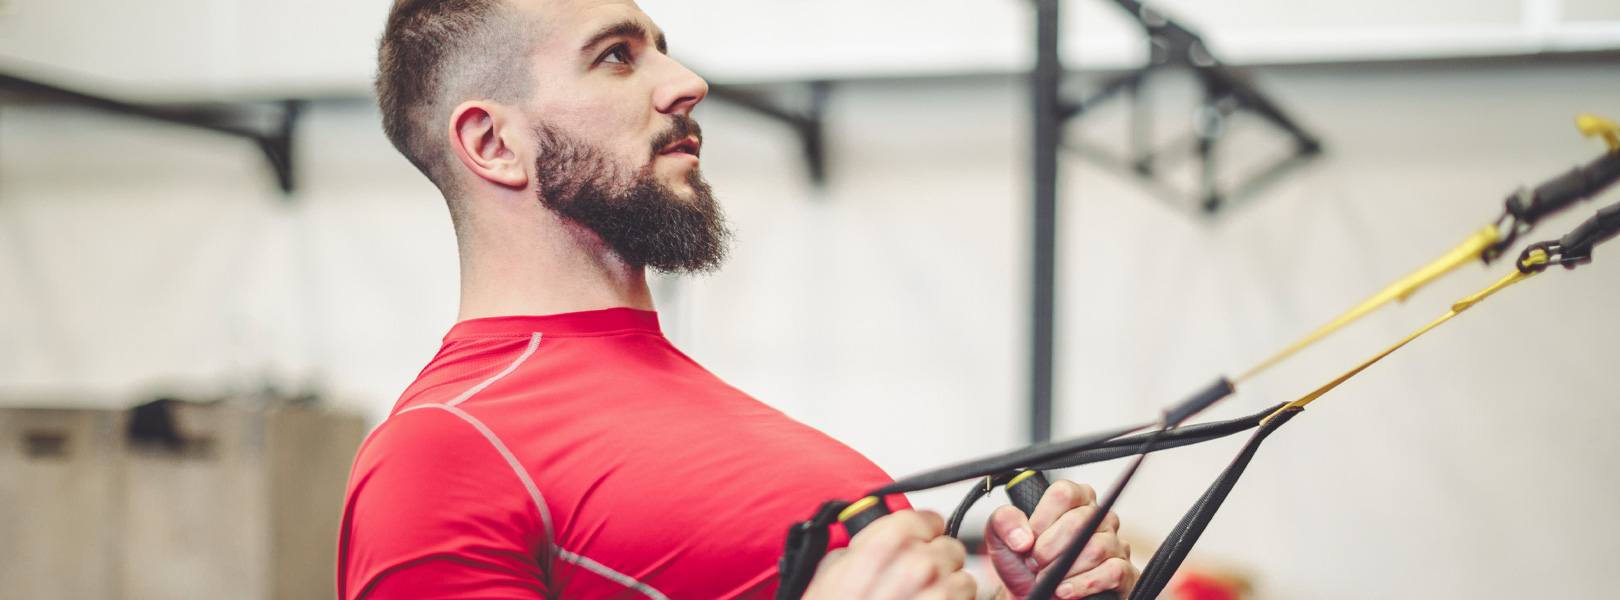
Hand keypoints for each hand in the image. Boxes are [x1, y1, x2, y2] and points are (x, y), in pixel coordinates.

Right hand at [803, 510, 977, 599]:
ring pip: (964, 579)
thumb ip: (856, 552)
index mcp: (884, 546)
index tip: (917, 542)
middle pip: (949, 548)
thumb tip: (869, 544)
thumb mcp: (827, 576)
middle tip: (915, 581)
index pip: (926, 518)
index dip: (921, 532)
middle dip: (936, 563)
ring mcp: (937, 596)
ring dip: (948, 591)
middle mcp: (917, 567)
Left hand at [985, 480, 1137, 599]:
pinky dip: (1084, 584)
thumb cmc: (1021, 562)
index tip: (1028, 541)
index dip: (1042, 520)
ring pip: (1096, 548)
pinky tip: (1064, 590)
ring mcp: (1116, 544)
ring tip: (1047, 580)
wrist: (1029, 596)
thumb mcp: (1001, 538)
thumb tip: (1024, 537)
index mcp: (1074, 500)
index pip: (1064, 493)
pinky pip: (1113, 572)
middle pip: (1079, 522)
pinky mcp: (1125, 573)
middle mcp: (1099, 517)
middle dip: (1049, 549)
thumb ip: (1004, 522)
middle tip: (1034, 564)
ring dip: (1064, 569)